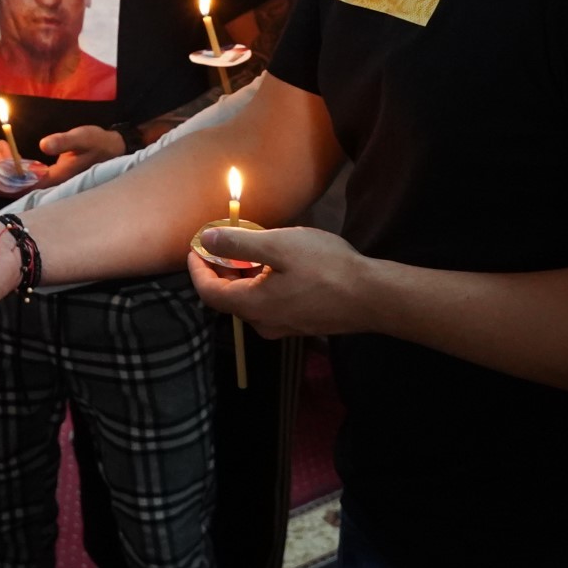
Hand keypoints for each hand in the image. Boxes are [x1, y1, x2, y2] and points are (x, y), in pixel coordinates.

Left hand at [0, 125, 123, 191]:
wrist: (114, 148)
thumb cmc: (99, 142)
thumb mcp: (83, 136)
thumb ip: (64, 141)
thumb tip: (43, 145)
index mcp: (58, 179)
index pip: (25, 186)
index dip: (6, 183)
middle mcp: (53, 184)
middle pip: (20, 184)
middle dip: (1, 169)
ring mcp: (52, 181)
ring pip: (22, 179)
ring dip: (7, 165)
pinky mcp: (52, 175)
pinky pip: (28, 175)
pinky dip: (16, 165)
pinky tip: (8, 155)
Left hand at [186, 225, 369, 338]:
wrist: (372, 296)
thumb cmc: (325, 268)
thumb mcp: (278, 246)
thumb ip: (238, 244)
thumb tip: (206, 240)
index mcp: (252, 306)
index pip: (209, 293)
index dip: (197, 269)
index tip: (196, 246)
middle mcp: (264, 323)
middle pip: (228, 298)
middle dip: (220, 269)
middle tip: (223, 241)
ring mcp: (284, 327)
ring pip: (250, 301)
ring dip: (243, 275)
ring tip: (250, 247)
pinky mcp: (302, 323)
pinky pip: (270, 304)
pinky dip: (262, 283)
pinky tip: (277, 264)